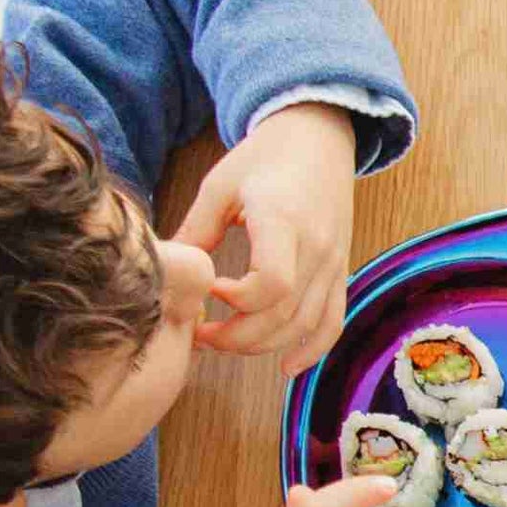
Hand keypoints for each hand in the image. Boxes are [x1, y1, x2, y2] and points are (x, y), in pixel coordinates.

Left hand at [179, 103, 360, 376]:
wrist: (318, 138)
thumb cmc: (263, 157)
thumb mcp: (220, 184)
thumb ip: (195, 230)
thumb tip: (168, 275)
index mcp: (284, 221)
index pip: (271, 284)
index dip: (234, 301)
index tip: (207, 289)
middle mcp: (316, 247)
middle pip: (283, 315)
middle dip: (237, 336)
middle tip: (200, 332)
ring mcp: (333, 263)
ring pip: (304, 326)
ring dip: (262, 346)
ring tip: (223, 341)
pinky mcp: (339, 271)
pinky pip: (332, 322)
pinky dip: (312, 350)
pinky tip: (285, 368)